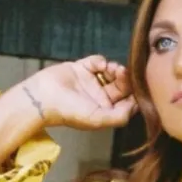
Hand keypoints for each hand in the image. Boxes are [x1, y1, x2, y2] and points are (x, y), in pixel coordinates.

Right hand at [20, 55, 136, 129]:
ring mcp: (91, 81)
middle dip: (126, 79)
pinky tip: (99, 65)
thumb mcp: (98, 120)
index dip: (135, 94)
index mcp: (105, 110)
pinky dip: (100, 61)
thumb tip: (135, 106)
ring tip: (112, 69)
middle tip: (123, 73)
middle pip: (121, 85)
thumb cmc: (70, 111)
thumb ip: (120, 116)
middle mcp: (100, 96)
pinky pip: (97, 61)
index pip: (127, 102)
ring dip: (115, 69)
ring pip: (111, 72)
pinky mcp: (81, 68)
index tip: (137, 87)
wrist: (44, 97)